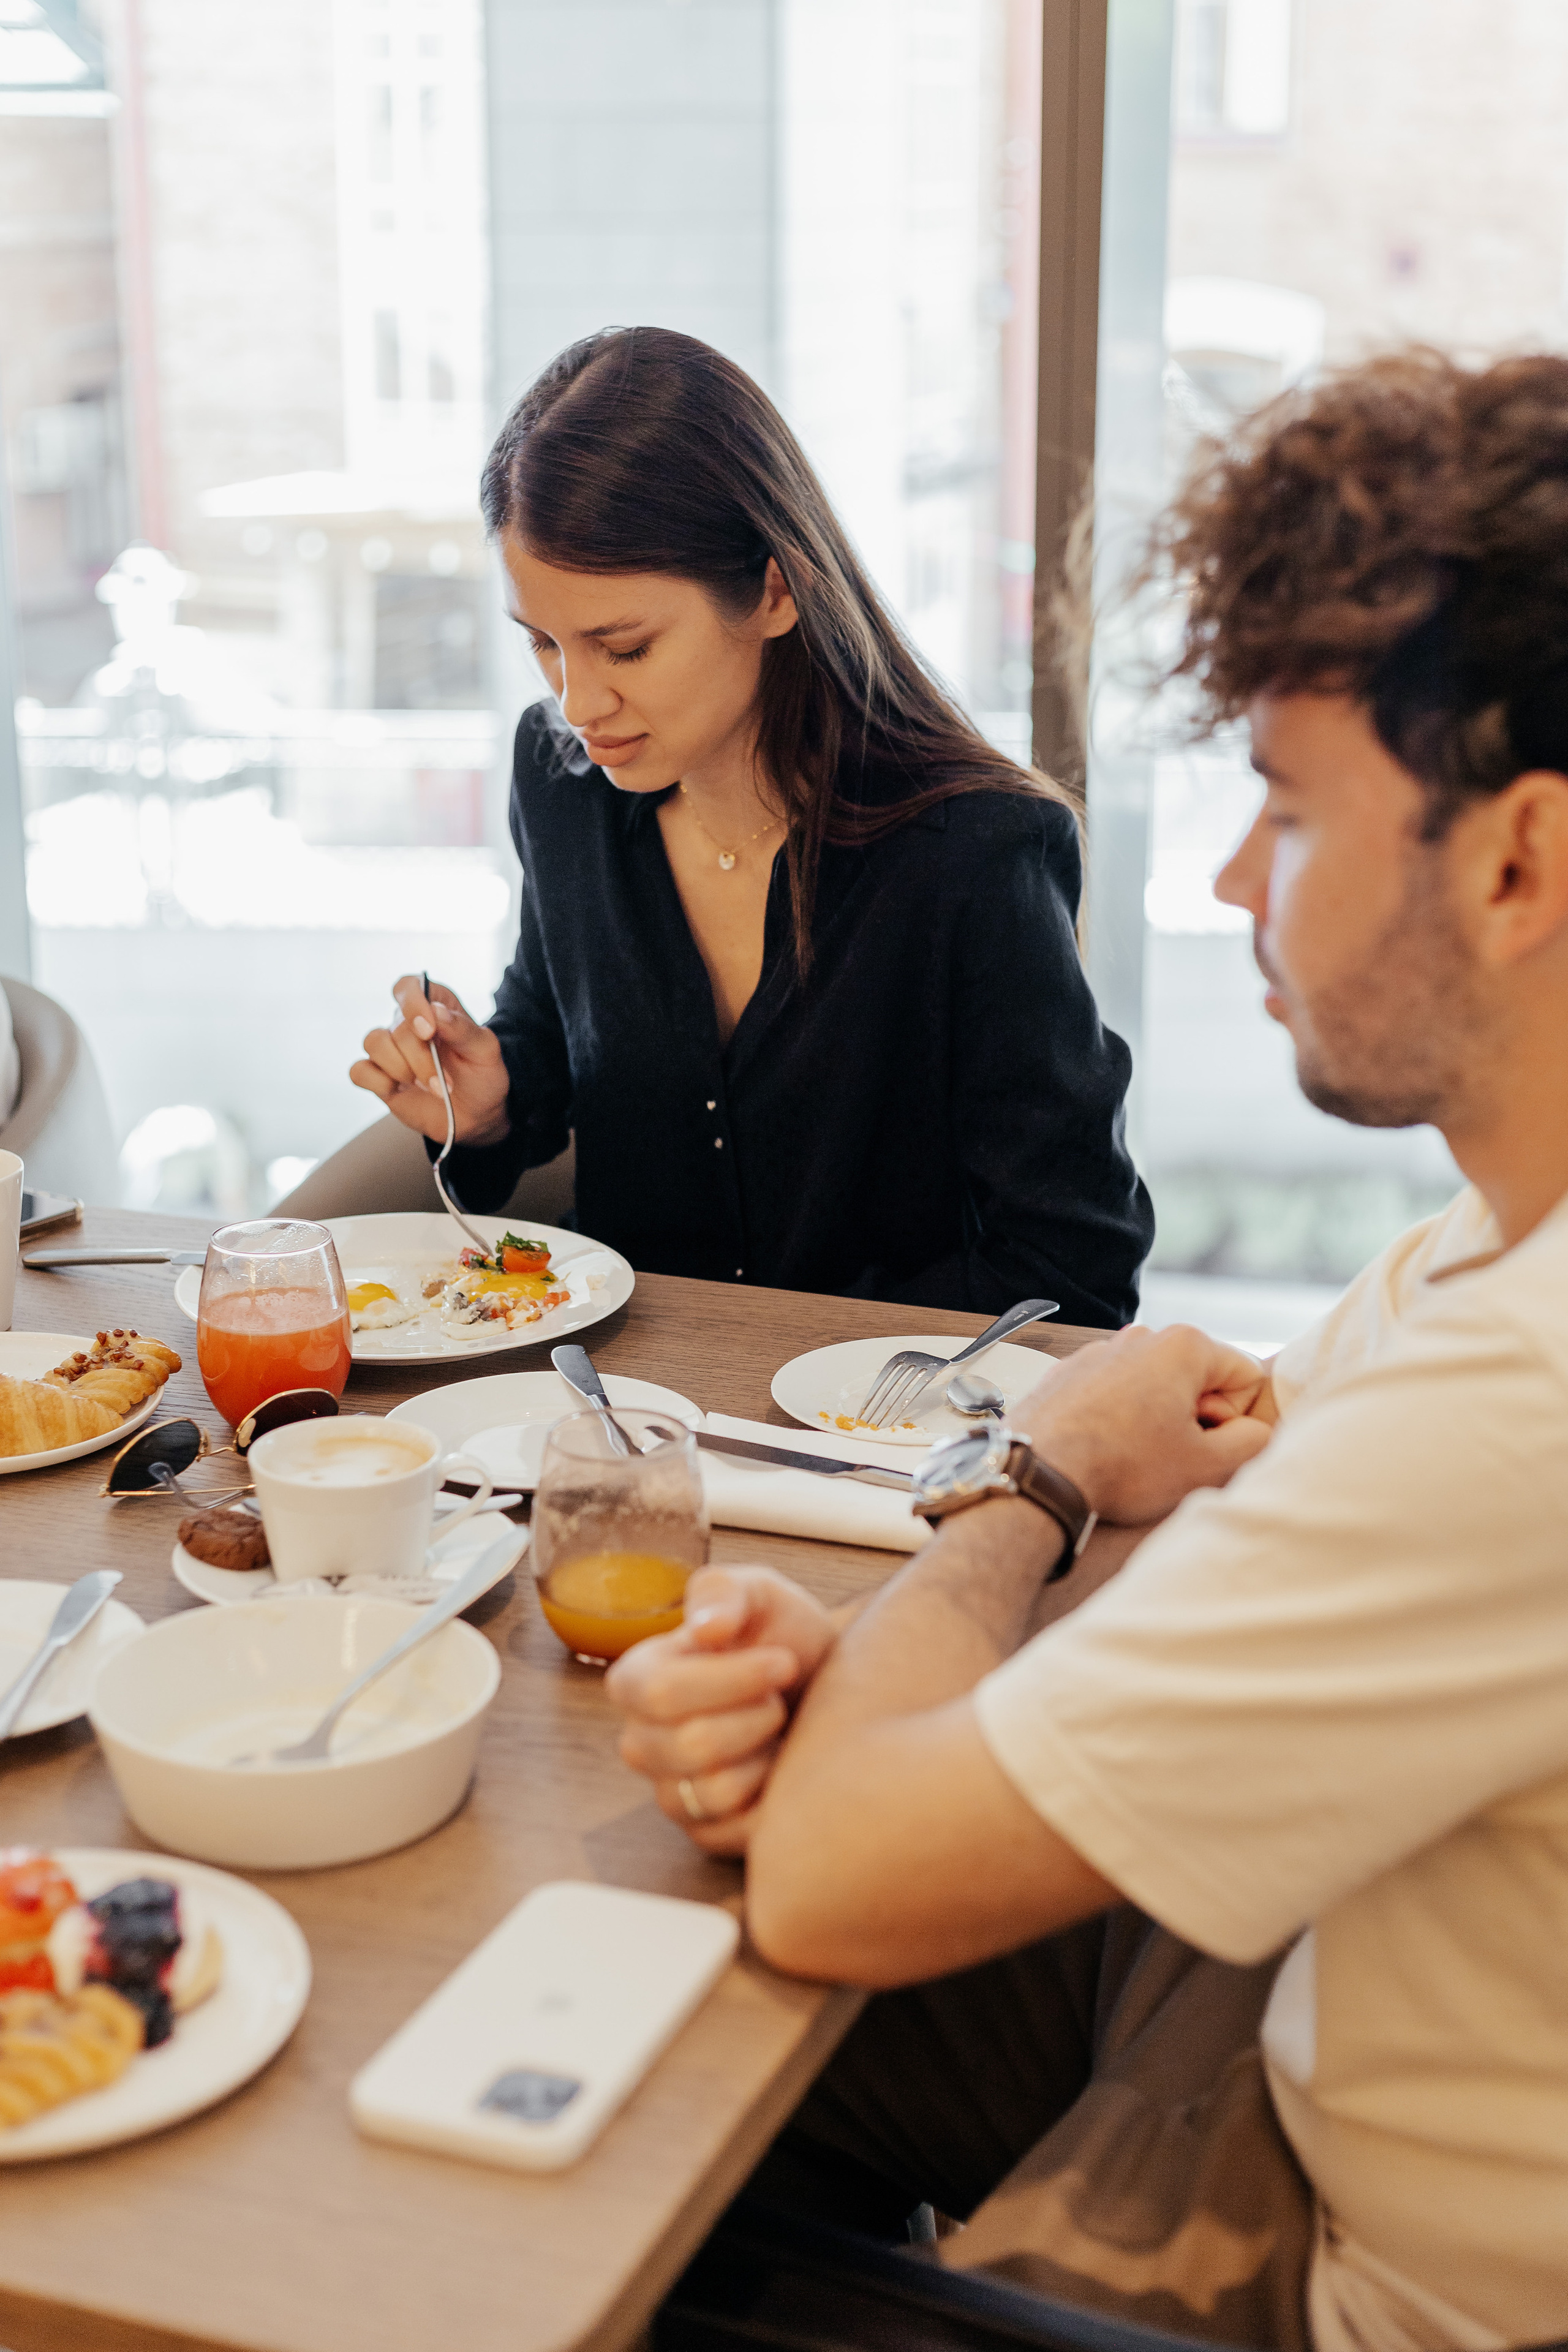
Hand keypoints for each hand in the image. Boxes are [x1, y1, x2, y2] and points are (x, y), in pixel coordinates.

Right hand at [350, 976, 510, 1146]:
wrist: (476, 1114)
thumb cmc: (481, 1075)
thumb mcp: (484, 1050)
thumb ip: (462, 1028)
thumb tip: (435, 1011)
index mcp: (435, 1006)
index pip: (409, 986)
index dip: (413, 1004)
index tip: (429, 1032)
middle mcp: (407, 1023)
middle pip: (397, 1027)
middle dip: (421, 1059)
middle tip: (445, 1082)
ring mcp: (391, 1050)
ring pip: (373, 1042)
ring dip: (401, 1069)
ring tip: (427, 1087)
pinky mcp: (378, 1075)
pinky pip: (359, 1071)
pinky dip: (378, 1082)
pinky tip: (399, 1090)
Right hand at [605, 1566, 837, 1854]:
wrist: (822, 1684)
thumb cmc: (781, 1635)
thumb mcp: (759, 1593)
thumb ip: (725, 1594)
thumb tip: (706, 1629)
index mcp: (637, 1679)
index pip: (660, 1693)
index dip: (731, 1679)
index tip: (782, 1660)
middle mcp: (641, 1741)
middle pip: (692, 1744)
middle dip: (758, 1715)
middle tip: (781, 1696)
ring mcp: (670, 1791)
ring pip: (716, 1790)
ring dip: (766, 1753)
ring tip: (777, 1729)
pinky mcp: (706, 1831)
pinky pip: (738, 1829)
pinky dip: (774, 1794)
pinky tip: (781, 1763)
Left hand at [1011, 1324, 1274, 1524]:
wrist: (1039, 1472)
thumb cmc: (1123, 1467)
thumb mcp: (1205, 1465)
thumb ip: (1251, 1443)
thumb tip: (1257, 1431)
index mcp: (1184, 1345)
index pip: (1246, 1377)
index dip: (1235, 1419)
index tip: (1204, 1441)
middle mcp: (1141, 1336)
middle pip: (1199, 1378)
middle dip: (1196, 1416)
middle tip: (1171, 1453)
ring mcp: (1101, 1350)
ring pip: (1156, 1386)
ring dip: (1157, 1419)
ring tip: (1134, 1453)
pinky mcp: (1069, 1372)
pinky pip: (1116, 1392)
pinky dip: (1120, 1417)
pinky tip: (1104, 1447)